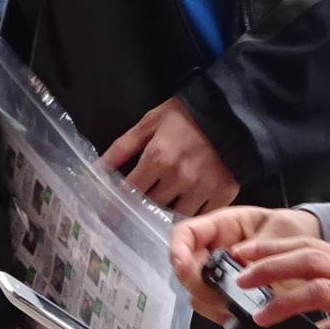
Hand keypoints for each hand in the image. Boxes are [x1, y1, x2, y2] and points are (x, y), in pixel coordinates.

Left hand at [100, 97, 238, 215]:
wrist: (231, 112)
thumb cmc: (187, 115)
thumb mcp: (150, 122)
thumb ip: (123, 147)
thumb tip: (98, 169)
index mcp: (157, 158)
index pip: (130, 190)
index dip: (117, 204)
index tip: (109, 215)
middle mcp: (179, 177)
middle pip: (151, 205)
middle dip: (141, 209)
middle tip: (134, 215)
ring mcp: (203, 187)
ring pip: (175, 216)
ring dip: (165, 216)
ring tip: (160, 216)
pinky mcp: (224, 192)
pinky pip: (202, 215)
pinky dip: (193, 216)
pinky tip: (185, 213)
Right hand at [168, 206, 323, 321]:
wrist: (306, 243)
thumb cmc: (289, 229)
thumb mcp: (279, 232)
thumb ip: (260, 249)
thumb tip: (244, 269)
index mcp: (221, 226)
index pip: (186, 234)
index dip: (178, 250)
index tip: (182, 266)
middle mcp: (212, 250)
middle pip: (187, 270)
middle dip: (201, 286)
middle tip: (223, 295)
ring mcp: (217, 274)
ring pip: (197, 294)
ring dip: (214, 303)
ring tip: (240, 305)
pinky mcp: (226, 295)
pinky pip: (214, 309)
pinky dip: (225, 314)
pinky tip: (243, 313)